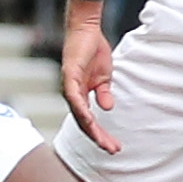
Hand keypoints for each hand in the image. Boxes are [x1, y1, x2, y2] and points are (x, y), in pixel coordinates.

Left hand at [62, 1, 118, 152]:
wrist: (87, 30)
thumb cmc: (93, 52)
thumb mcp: (104, 77)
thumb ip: (104, 93)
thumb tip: (107, 108)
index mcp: (81, 97)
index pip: (89, 122)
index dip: (100, 135)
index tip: (113, 147)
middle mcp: (72, 95)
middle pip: (84, 123)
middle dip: (98, 138)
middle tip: (112, 151)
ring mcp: (69, 87)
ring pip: (79, 115)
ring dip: (91, 130)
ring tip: (103, 142)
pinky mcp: (68, 77)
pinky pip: (74, 98)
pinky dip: (81, 110)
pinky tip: (90, 121)